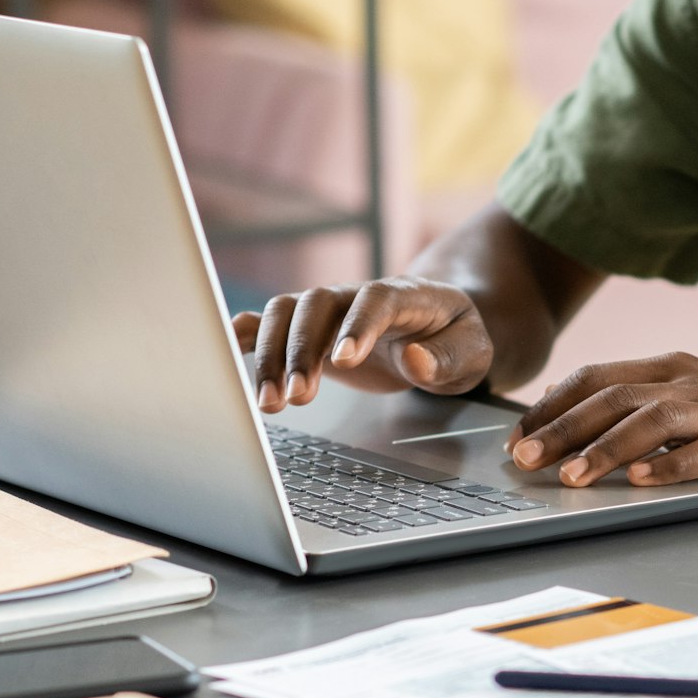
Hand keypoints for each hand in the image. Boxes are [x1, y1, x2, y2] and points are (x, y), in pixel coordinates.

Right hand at [232, 277, 494, 412]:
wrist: (439, 326)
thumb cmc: (456, 338)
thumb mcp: (473, 351)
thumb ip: (449, 357)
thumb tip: (415, 360)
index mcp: (405, 295)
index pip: (376, 300)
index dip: (357, 326)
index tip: (344, 362)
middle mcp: (357, 294)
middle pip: (317, 305)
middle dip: (301, 350)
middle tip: (296, 399)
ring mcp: (330, 308)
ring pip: (286, 314)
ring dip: (271, 355)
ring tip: (270, 403)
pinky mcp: (311, 328)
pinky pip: (270, 321)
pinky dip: (244, 333)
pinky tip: (223, 352)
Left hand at [505, 352, 697, 507]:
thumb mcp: (694, 413)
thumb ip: (642, 412)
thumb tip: (571, 429)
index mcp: (676, 368)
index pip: (599, 375)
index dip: (553, 404)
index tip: (516, 436)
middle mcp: (697, 380)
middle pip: (617, 395)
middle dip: (564, 427)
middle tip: (526, 459)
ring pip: (654, 419)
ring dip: (607, 448)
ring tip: (571, 477)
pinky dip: (670, 465)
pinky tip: (640, 482)